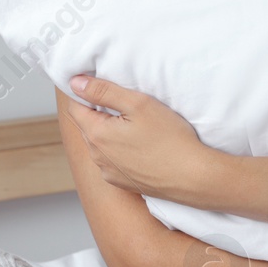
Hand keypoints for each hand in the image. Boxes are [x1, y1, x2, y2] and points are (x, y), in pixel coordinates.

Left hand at [63, 75, 216, 200]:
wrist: (192, 177)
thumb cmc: (170, 139)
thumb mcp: (138, 104)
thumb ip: (104, 91)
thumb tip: (75, 83)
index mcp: (97, 135)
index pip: (75, 107)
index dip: (86, 94)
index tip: (105, 88)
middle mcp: (97, 157)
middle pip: (88, 126)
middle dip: (101, 113)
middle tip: (129, 107)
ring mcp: (108, 173)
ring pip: (100, 144)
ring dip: (111, 133)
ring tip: (138, 128)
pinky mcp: (121, 183)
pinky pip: (112, 161)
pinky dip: (120, 151)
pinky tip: (142, 148)